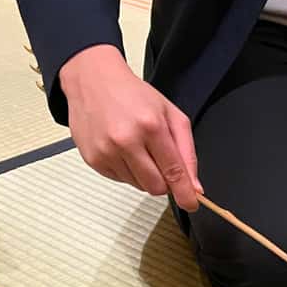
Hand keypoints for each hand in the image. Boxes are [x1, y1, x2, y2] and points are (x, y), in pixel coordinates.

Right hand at [60, 44, 201, 211]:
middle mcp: (126, 141)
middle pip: (156, 186)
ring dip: (145, 176)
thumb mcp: (171, 115)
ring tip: (139, 149)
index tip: (192, 204)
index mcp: (151, 127)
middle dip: (165, 182)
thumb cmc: (135, 96)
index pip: (173, 171)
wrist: (92, 81)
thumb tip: (194, 186)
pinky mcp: (93, 159)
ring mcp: (106, 152)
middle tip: (161, 162)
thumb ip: (187, 152)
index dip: (184, 192)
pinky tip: (123, 150)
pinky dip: (128, 171)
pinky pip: (121, 180)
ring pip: (138, 186)